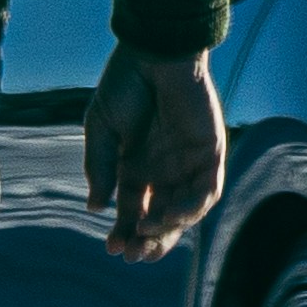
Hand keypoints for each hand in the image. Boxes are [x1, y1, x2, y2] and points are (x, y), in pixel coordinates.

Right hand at [88, 43, 223, 259]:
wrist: (154, 52)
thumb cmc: (125, 84)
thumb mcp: (102, 128)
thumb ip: (101, 167)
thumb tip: (96, 208)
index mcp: (135, 168)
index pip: (132, 211)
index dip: (124, 232)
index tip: (113, 249)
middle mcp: (163, 171)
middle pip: (160, 219)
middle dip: (149, 240)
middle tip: (134, 255)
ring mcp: (188, 164)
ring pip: (184, 211)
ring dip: (169, 228)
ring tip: (147, 232)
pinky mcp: (210, 153)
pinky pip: (207, 190)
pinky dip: (193, 207)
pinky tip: (174, 215)